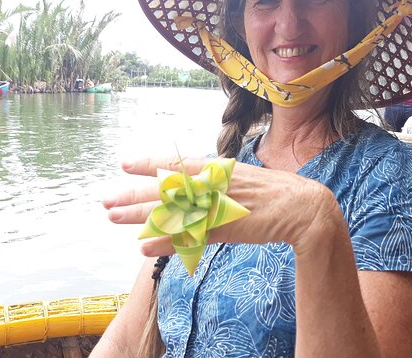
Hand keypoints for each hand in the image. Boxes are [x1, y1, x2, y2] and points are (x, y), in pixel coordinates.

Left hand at [103, 157, 338, 255]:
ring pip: (172, 211)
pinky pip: (190, 236)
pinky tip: (145, 248)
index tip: (124, 164)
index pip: (178, 163)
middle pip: (166, 189)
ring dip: (141, 216)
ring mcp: (219, 206)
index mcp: (219, 170)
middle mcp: (215, 185)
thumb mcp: (242, 179)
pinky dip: (167, 242)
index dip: (150, 164)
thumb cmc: (275, 193)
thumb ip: (218, 182)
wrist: (305, 207)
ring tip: (114, 218)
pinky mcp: (227, 228)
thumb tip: (195, 183)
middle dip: (134, 194)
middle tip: (106, 199)